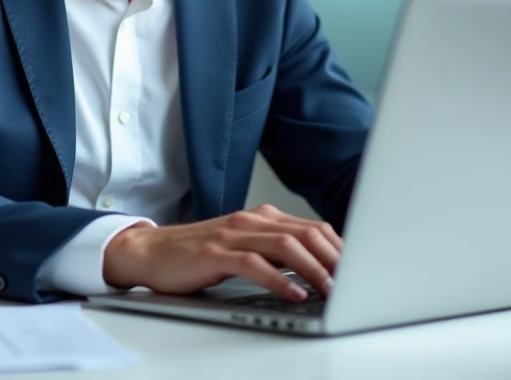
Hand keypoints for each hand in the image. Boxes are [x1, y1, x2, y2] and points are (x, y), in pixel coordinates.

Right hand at [102, 204, 341, 300]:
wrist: (150, 252)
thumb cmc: (197, 254)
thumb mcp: (241, 248)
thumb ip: (274, 252)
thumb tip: (316, 270)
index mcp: (261, 218)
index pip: (312, 227)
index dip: (339, 247)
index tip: (360, 269)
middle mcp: (250, 221)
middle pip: (305, 233)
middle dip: (334, 258)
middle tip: (354, 281)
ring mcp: (232, 235)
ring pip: (285, 245)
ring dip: (313, 268)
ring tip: (331, 289)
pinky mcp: (215, 253)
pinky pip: (255, 264)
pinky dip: (279, 280)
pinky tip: (294, 293)